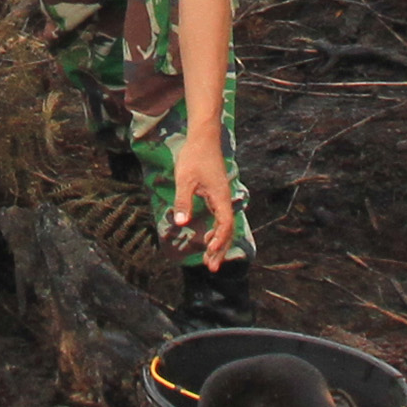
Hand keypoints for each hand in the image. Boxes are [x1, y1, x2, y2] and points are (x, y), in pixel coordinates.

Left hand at [168, 127, 238, 266]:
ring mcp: (222, 197)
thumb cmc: (194, 157)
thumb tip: (179, 223)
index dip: (219, 241)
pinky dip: (217, 232)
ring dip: (218, 243)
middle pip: (227, 230)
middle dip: (220, 250)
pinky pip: (220, 219)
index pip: (225, 224)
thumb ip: (183, 201)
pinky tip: (208, 239)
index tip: (210, 252)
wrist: (203, 138)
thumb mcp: (184, 180)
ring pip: (224, 225)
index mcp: (220, 197)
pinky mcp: (217, 194)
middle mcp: (225, 199)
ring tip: (210, 260)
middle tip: (212, 268)